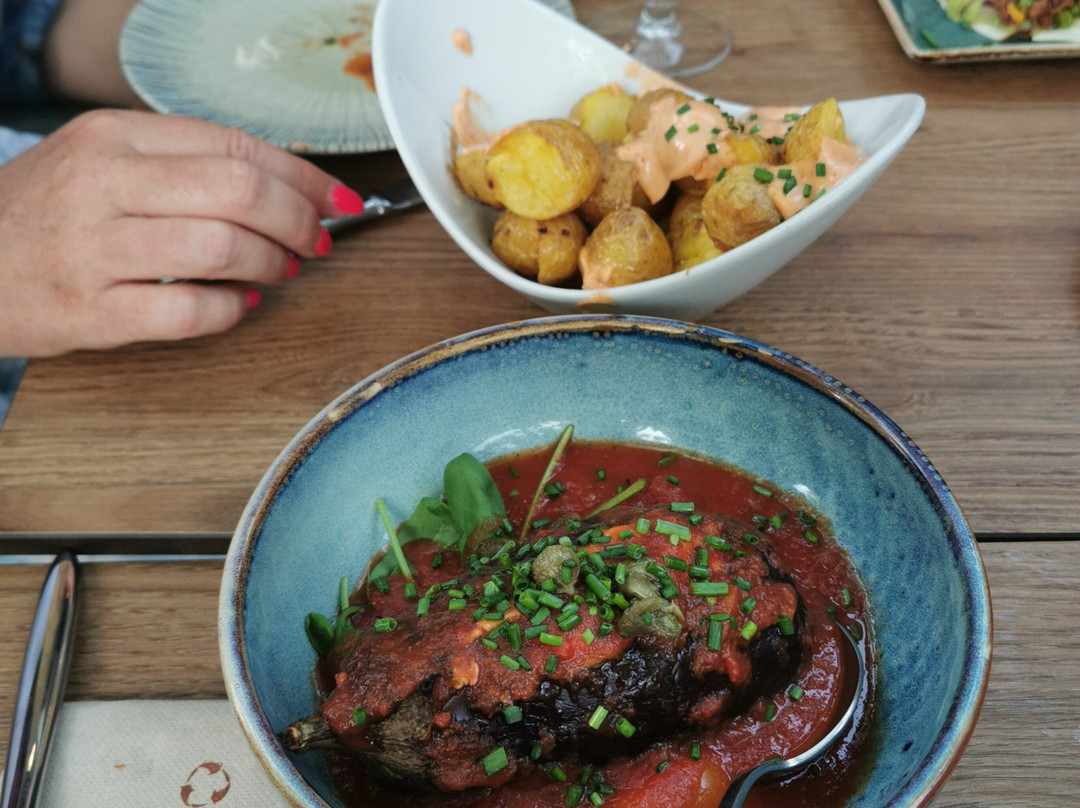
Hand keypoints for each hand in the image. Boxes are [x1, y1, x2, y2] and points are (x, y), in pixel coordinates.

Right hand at [0, 109, 363, 356]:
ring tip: (277, 269)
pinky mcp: (89, 310)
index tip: (338, 200)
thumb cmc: (48, 216)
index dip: (304, 178)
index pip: (237, 146)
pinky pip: (188, 310)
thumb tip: (286, 187)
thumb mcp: (105, 163)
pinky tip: (238, 304)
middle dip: (297, 219)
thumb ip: (185, 166)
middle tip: (313, 240)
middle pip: (239, 190)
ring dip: (270, 262)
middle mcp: (103, 183)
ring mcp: (93, 248)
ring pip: (220, 246)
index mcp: (115, 136)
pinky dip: (230, 310)